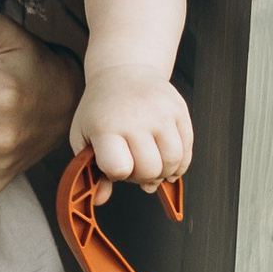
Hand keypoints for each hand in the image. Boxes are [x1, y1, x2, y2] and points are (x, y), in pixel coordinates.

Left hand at [72, 69, 192, 187]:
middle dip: (141, 177)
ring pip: (173, 162)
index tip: (114, 163)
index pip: (119, 169)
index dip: (117, 173)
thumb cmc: (100, 109)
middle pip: (149, 170)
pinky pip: (188, 150)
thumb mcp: (84, 136)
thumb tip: (99, 200)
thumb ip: (90, 170)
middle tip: (134, 165)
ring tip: (151, 163)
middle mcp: (136, 118)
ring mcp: (161, 113)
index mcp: (106, 126)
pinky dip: (180, 164)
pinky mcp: (180, 110)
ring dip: (163, 172)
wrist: (123, 71)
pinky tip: (167, 160)